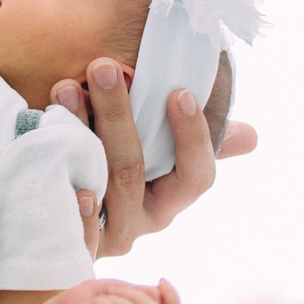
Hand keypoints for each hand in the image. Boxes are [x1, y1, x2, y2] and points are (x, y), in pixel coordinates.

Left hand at [52, 58, 256, 258]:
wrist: (57, 226)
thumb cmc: (117, 177)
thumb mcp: (157, 162)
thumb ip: (195, 146)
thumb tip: (250, 136)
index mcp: (169, 202)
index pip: (197, 178)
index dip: (193, 138)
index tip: (179, 92)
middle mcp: (138, 223)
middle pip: (132, 169)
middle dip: (118, 112)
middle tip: (104, 66)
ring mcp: (100, 233)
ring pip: (97, 180)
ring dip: (80, 129)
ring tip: (67, 87)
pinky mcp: (65, 238)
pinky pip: (68, 216)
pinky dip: (62, 180)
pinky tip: (53, 146)